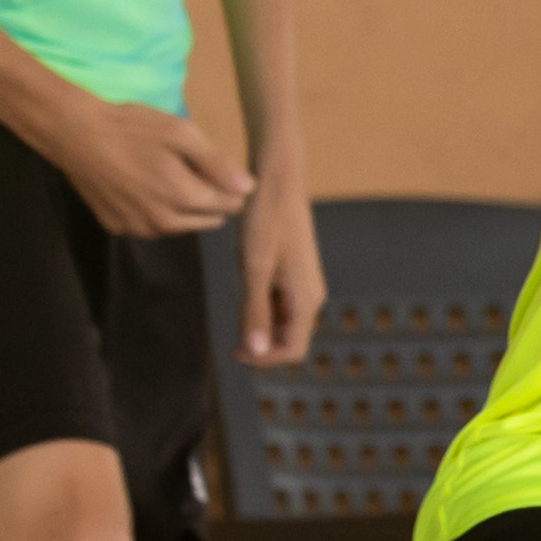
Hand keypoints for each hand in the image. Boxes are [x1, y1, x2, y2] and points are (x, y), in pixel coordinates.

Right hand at [47, 96, 254, 237]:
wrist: (74, 134)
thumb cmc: (131, 128)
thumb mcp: (181, 134)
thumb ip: (217, 164)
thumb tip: (249, 188)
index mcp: (187, 198)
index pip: (229, 206)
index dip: (229, 187)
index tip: (216, 169)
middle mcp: (166, 223)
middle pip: (208, 220)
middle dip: (208, 200)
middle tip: (189, 170)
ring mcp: (139, 229)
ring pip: (180, 226)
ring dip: (181, 209)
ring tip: (164, 176)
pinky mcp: (117, 228)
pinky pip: (149, 226)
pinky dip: (153, 212)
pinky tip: (140, 188)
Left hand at [235, 174, 325, 365]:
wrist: (277, 182)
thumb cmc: (266, 221)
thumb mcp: (255, 268)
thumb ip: (255, 312)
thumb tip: (255, 352)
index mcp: (306, 299)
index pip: (293, 350)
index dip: (266, 359)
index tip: (236, 353)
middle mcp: (311, 296)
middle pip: (290, 338)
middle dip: (262, 345)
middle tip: (230, 338)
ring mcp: (305, 284)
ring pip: (285, 322)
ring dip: (261, 325)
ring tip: (235, 307)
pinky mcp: (296, 273)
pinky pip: (282, 303)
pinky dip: (263, 307)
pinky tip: (244, 288)